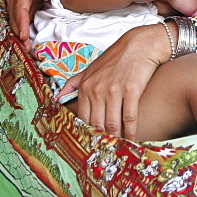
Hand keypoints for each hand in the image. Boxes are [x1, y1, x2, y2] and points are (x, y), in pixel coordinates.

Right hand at [7, 0, 61, 50]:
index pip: (20, 7)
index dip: (21, 22)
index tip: (24, 35)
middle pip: (14, 17)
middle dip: (19, 33)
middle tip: (27, 47)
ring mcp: (16, 3)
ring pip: (14, 21)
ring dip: (19, 34)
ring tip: (27, 48)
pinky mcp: (20, 9)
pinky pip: (19, 22)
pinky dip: (22, 31)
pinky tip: (27, 41)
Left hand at [58, 23, 167, 138]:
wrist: (140, 44)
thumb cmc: (116, 57)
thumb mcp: (91, 68)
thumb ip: (73, 84)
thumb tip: (57, 97)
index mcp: (85, 87)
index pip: (82, 118)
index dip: (87, 134)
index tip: (91, 145)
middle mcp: (97, 90)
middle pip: (96, 124)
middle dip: (100, 140)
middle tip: (104, 152)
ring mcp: (115, 91)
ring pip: (112, 124)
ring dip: (115, 139)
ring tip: (117, 149)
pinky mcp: (131, 91)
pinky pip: (129, 118)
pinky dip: (131, 132)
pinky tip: (132, 139)